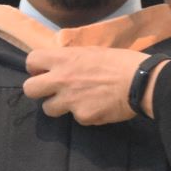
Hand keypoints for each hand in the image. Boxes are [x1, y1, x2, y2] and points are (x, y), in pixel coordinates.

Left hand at [23, 46, 151, 124]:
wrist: (141, 82)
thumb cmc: (120, 62)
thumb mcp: (92, 52)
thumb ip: (72, 59)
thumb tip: (61, 65)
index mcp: (64, 59)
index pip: (31, 61)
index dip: (36, 68)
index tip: (45, 72)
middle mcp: (61, 80)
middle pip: (30, 89)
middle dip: (38, 91)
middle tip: (53, 90)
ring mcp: (70, 101)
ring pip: (48, 109)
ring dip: (59, 106)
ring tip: (77, 101)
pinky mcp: (83, 117)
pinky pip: (76, 118)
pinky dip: (84, 114)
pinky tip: (98, 107)